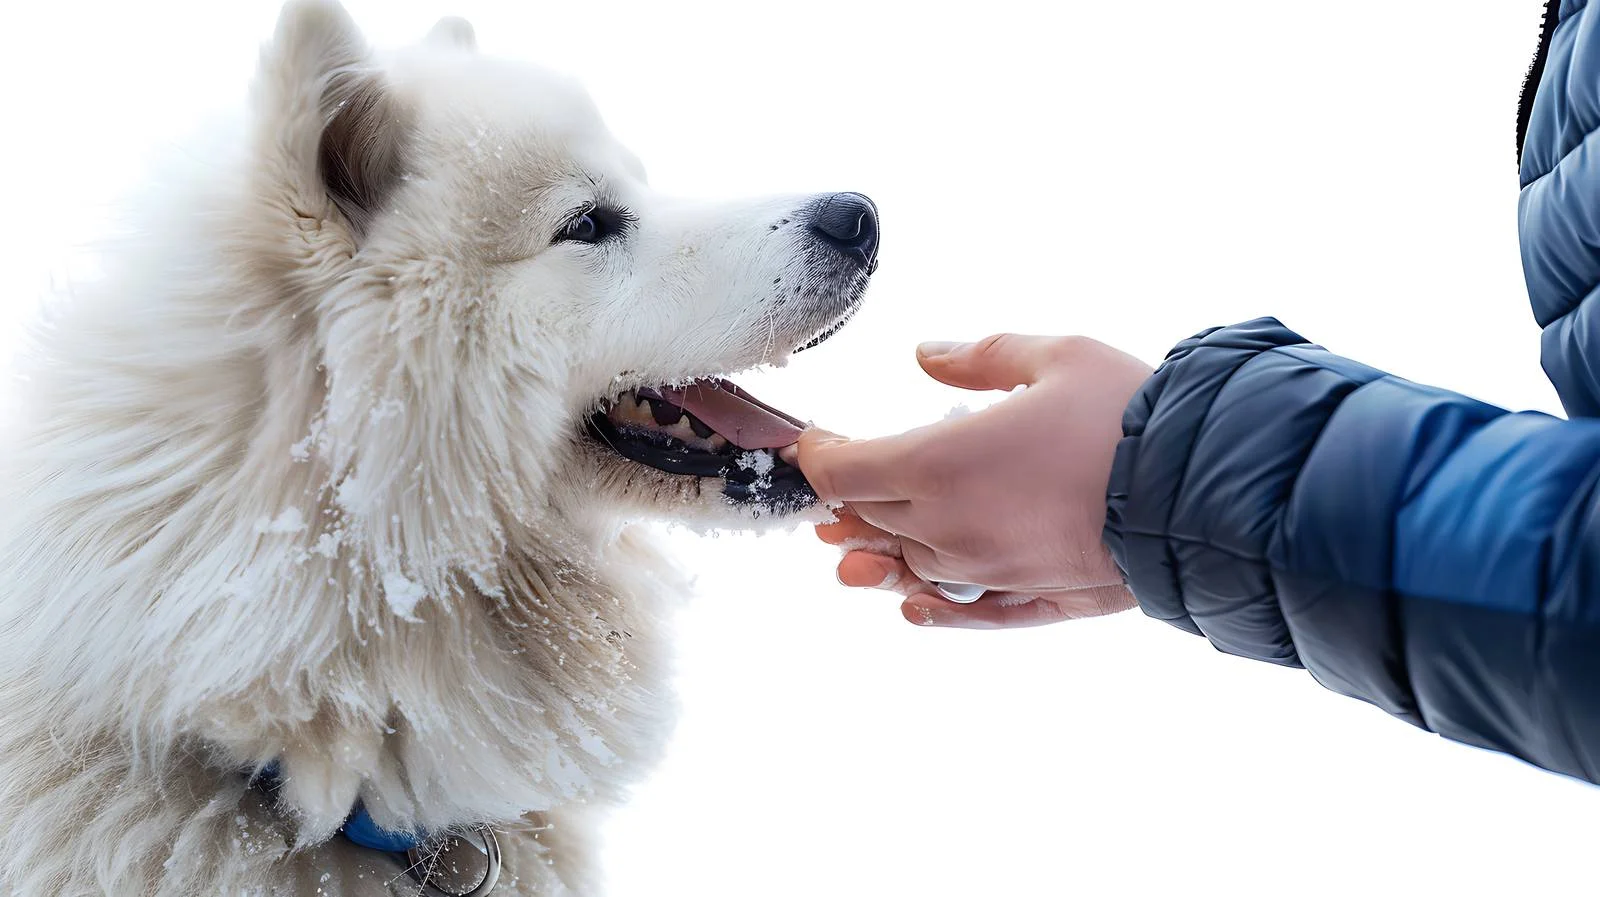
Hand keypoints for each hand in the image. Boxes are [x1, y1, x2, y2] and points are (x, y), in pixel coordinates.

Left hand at [794, 334, 1152, 628]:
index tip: (817, 440)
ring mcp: (987, 574)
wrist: (1202, 490)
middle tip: (836, 485)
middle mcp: (950, 528)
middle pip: (870, 517)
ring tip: (852, 548)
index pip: (845, 470)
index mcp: (939, 464)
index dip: (819, 456)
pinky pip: (962, 615)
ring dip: (878, 552)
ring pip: (908, 567)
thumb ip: (981, 357)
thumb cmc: (1127, 415)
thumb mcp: (1054, 356)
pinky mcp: (1029, 602)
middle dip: (847, 498)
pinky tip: (913, 606)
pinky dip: (929, 609)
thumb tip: (927, 355)